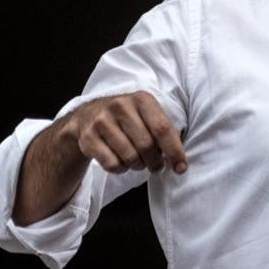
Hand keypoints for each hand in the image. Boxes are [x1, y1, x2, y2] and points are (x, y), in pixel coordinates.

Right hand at [60, 91, 187, 173]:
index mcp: (142, 99)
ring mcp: (102, 121)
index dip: (175, 151)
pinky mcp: (88, 137)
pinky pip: (112, 164)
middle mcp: (121, 106)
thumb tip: (178, 159)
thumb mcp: (147, 114)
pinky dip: (121, 169)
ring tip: (138, 162)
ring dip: (138, 166)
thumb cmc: (127, 118)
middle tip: (156, 167)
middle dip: (155, 162)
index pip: (163, 129)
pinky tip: (121, 162)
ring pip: (129, 157)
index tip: (181, 168)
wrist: (87, 115)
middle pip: (146, 145)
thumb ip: (163, 131)